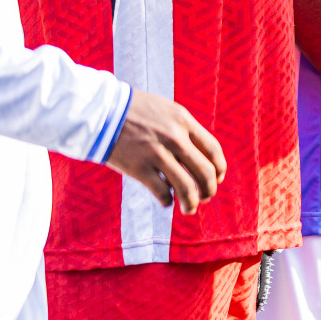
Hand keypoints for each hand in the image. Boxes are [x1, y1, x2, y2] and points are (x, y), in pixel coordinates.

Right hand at [105, 90, 226, 214]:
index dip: (219, 168)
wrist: (101, 111)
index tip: (217, 179)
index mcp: (183, 121)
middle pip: (205, 171)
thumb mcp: (166, 111)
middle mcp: (175, 137)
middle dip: (209, 189)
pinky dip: (167, 201)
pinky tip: (166, 201)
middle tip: (206, 197)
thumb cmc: (134, 111)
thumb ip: (183, 130)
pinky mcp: (139, 168)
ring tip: (189, 209)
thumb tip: (199, 156)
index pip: (213, 149)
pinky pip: (162, 192)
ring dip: (192, 202)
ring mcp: (157, 153)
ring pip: (187, 187)